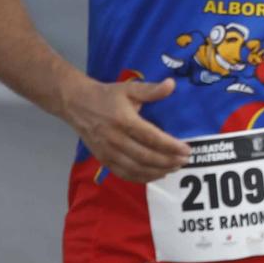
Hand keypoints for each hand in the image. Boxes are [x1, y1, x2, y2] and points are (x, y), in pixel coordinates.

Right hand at [64, 76, 190, 183]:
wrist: (76, 104)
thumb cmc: (106, 96)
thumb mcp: (129, 89)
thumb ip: (151, 90)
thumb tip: (172, 84)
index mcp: (123, 121)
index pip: (151, 138)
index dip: (171, 146)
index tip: (187, 150)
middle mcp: (115, 139)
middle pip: (146, 157)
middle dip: (168, 161)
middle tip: (186, 160)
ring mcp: (108, 152)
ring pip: (136, 169)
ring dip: (158, 171)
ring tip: (174, 168)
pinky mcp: (103, 160)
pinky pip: (124, 174)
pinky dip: (142, 178)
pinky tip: (156, 175)